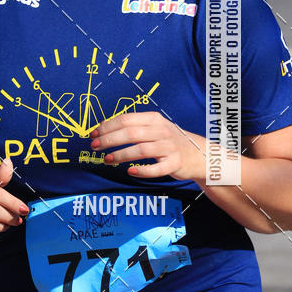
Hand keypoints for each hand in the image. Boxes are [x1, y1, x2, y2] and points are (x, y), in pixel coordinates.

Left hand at [90, 111, 206, 181]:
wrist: (198, 154)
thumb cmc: (168, 141)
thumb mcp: (153, 127)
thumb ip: (131, 126)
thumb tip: (103, 126)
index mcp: (154, 119)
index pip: (126, 119)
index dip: (107, 126)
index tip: (93, 134)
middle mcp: (162, 131)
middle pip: (131, 133)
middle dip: (110, 140)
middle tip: (95, 146)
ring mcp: (169, 147)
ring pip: (142, 150)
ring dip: (121, 155)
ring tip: (107, 160)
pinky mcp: (175, 163)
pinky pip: (157, 169)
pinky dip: (143, 170)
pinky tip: (130, 171)